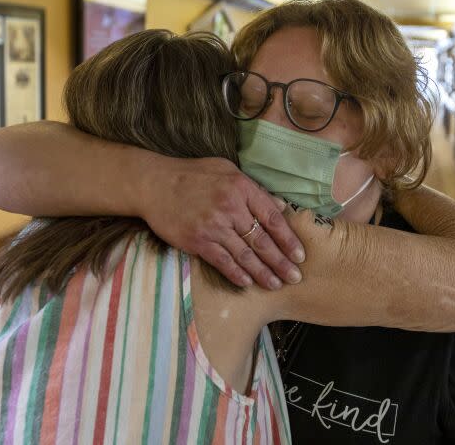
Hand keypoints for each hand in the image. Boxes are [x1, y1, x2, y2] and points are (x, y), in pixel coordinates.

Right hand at [141, 155, 304, 289]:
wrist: (154, 184)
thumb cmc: (192, 175)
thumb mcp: (227, 170)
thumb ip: (255, 189)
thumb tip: (281, 206)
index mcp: (241, 188)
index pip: (273, 218)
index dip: (288, 239)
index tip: (300, 255)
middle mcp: (230, 208)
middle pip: (262, 241)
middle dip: (281, 262)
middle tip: (295, 277)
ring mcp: (213, 226)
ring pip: (245, 255)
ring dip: (263, 273)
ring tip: (276, 284)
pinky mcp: (197, 241)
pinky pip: (222, 261)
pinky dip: (236, 273)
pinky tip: (248, 283)